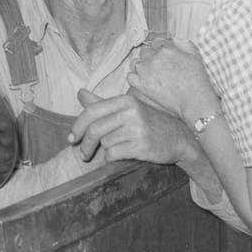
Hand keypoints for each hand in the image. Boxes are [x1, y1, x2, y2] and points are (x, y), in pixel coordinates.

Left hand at [69, 88, 196, 163]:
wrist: (179, 138)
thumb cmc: (150, 123)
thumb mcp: (128, 109)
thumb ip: (102, 103)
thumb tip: (79, 93)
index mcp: (125, 100)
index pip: (92, 111)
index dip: (77, 125)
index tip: (71, 138)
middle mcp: (131, 112)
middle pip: (95, 130)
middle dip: (85, 145)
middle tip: (83, 154)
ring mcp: (137, 129)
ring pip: (105, 143)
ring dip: (105, 150)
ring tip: (118, 148)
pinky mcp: (141, 145)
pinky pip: (114, 154)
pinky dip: (113, 157)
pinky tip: (123, 154)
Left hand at [127, 38, 219, 123]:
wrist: (193, 100)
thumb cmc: (197, 79)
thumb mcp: (194, 55)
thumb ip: (183, 43)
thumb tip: (173, 39)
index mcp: (166, 49)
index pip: (156, 42)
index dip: (159, 49)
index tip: (162, 56)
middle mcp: (154, 58)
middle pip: (145, 52)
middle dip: (150, 58)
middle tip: (158, 67)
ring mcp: (146, 71)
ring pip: (136, 63)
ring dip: (141, 67)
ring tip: (150, 75)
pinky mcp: (141, 85)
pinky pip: (130, 77)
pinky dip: (135, 78)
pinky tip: (143, 81)